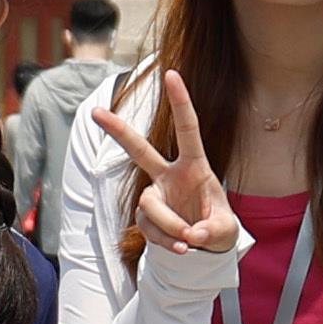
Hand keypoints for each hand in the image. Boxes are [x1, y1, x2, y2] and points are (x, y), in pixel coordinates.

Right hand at [92, 69, 246, 263]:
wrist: (206, 249)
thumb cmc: (218, 228)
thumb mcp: (226, 230)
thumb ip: (212, 230)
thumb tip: (190, 234)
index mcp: (195, 166)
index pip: (187, 129)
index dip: (180, 102)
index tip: (171, 74)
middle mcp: (169, 175)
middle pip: (139, 150)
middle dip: (118, 131)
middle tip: (95, 112)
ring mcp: (154, 195)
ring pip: (149, 205)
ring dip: (169, 225)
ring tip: (189, 240)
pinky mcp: (145, 216)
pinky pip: (148, 228)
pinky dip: (165, 241)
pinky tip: (181, 248)